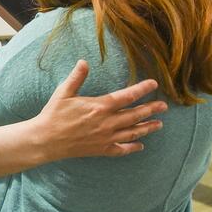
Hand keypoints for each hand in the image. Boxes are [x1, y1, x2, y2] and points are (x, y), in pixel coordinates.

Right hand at [35, 60, 166, 159]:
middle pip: (135, 115)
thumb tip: (84, 61)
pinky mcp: (101, 149)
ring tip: (159, 124)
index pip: (127, 96)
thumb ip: (76, 77)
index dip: (142, 89)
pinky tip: (141, 146)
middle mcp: (107, 123)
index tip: (154, 84)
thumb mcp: (63, 92)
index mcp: (99, 106)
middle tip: (164, 106)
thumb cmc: (54, 114)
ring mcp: (105, 138)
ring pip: (132, 132)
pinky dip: (132, 147)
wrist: (46, 140)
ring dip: (147, 128)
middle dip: (151, 109)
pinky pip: (121, 149)